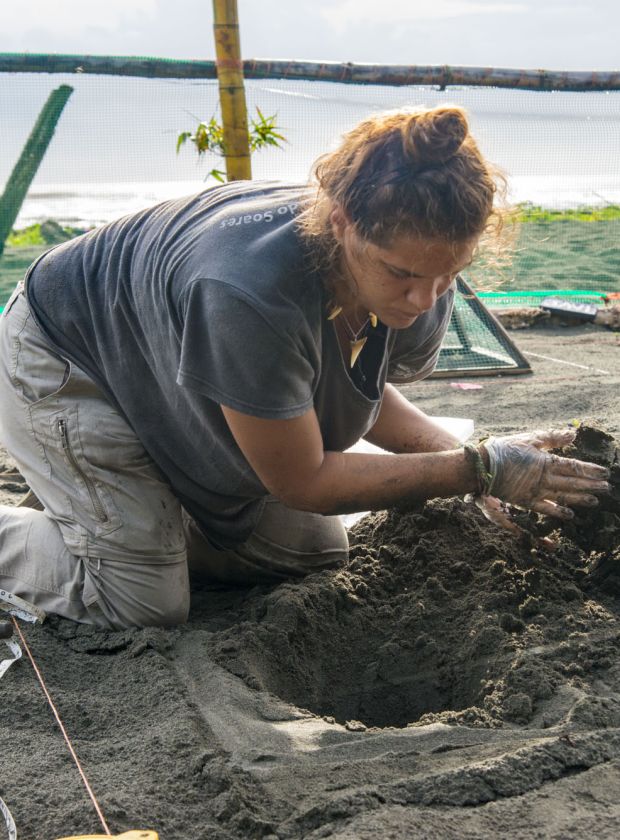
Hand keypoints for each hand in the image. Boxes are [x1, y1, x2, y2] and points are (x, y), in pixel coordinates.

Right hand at [481, 428, 609, 519]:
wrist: (483, 466)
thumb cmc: (505, 449)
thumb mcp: (529, 439)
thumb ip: (552, 438)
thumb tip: (573, 434)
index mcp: (545, 461)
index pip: (573, 466)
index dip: (590, 470)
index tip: (605, 473)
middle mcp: (544, 478)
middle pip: (572, 482)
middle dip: (590, 485)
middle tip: (607, 488)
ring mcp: (535, 491)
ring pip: (562, 496)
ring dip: (579, 498)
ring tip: (594, 501)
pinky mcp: (525, 500)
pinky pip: (545, 508)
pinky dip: (558, 512)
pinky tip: (570, 514)